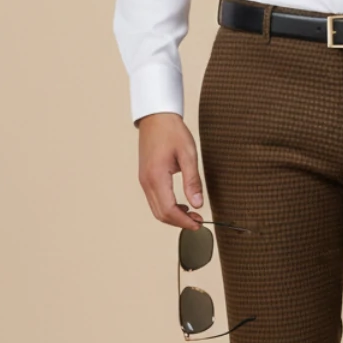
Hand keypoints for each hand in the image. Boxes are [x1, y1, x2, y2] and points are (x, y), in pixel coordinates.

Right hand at [136, 112, 204, 229]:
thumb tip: (198, 204)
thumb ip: (192, 181)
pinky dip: (167, 207)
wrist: (156, 117)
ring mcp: (144, 180)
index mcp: (156, 177)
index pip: (168, 210)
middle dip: (179, 222)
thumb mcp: (188, 154)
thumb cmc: (172, 132)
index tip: (198, 224)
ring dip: (173, 216)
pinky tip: (181, 205)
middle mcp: (146, 182)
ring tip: (192, 214)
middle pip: (160, 214)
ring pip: (156, 209)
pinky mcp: (145, 178)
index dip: (184, 221)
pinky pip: (154, 200)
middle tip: (198, 222)